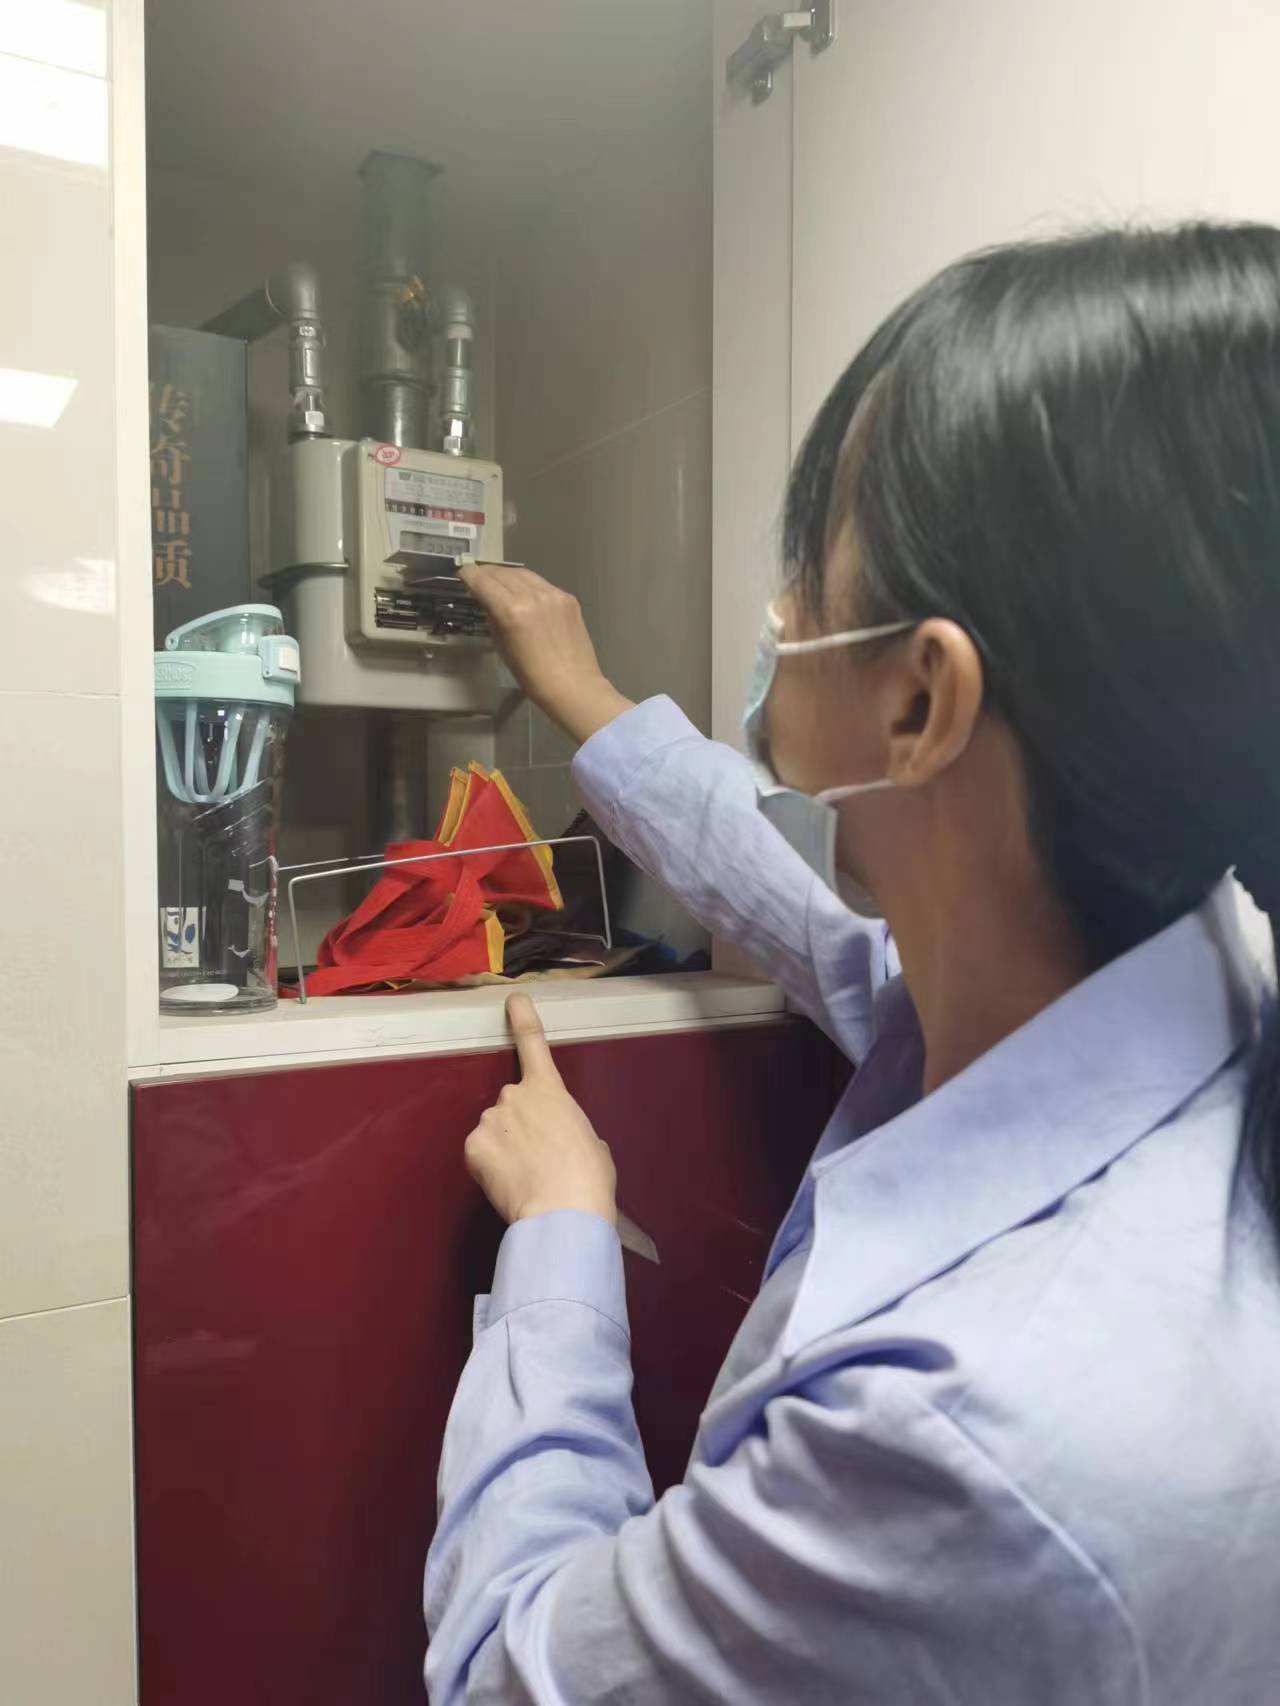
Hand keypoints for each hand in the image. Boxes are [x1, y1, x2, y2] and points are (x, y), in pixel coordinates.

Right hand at [457, 562, 633, 744]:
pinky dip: (528, 584)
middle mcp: (532, 595)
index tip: (463, 573)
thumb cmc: (532, 675)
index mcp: (511, 610)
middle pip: (502, 572)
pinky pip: (542, 583)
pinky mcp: (568, 597)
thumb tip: (486, 601)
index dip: (469, 574)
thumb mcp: (502, 646)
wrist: (573, 684)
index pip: (483, 581)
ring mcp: (553, 594)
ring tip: (499, 582)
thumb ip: (492, 617)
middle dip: (487, 573)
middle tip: (478, 577)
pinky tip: (524, 593)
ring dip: (507, 575)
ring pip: (522, 573)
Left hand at [464, 994, 617, 1226]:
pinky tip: (507, 1183)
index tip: (513, 1000)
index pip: (533, 1044)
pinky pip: (480, 1153)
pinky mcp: (472, 1147)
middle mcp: (514, 1096)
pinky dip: (489, 1167)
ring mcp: (490, 1120)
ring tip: (525, 1177)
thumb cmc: (589, 1177)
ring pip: (495, 1131)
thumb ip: (570, 1129)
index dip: (522, 1018)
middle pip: (511, 1105)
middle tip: (538, 1158)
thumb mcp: (591, 1144)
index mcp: (550, 1091)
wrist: (563, 1209)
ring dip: (504, 1148)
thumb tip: (563, 1141)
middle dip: (519, 1126)